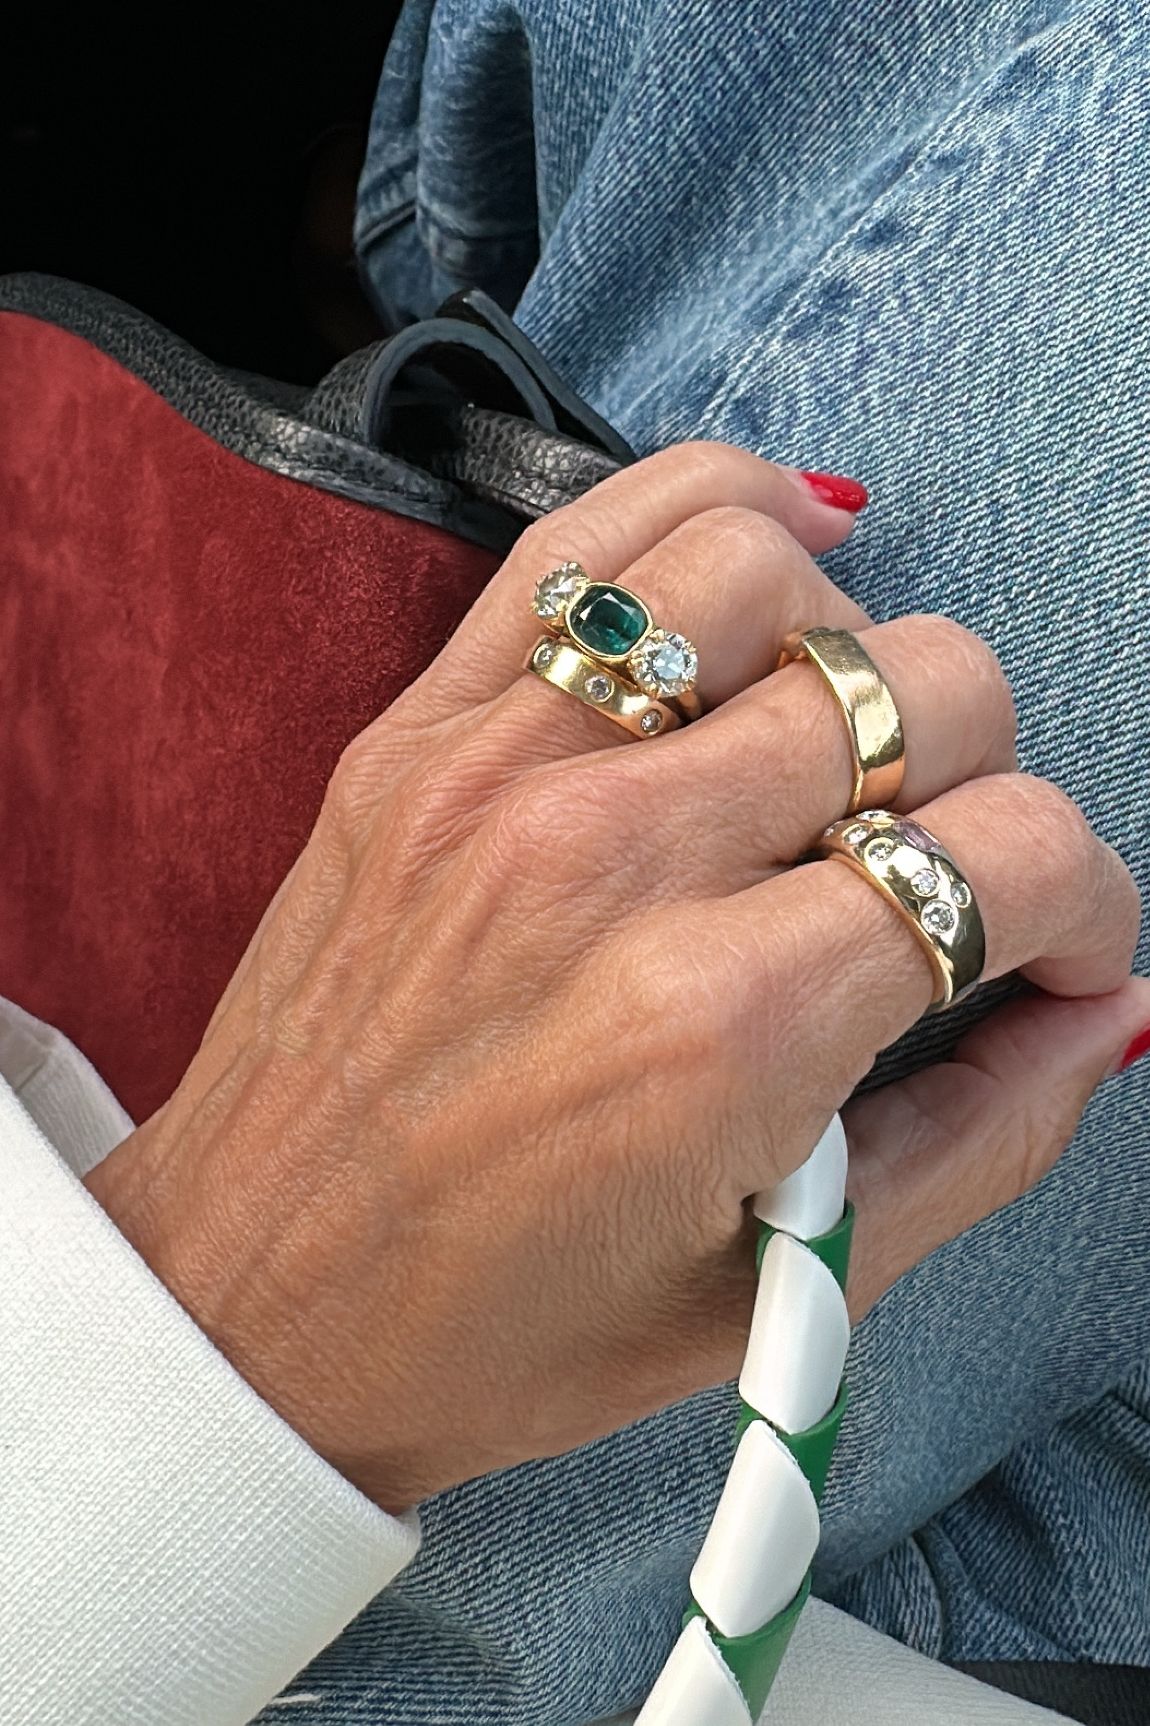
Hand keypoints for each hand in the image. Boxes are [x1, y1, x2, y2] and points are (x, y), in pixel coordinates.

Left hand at [86, 444, 1145, 1513]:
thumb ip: (980, 1141)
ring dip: (857, 644)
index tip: (1057, 944)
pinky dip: (706, 513)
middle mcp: (613, 864)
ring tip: (844, 739)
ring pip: (765, 570)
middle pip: (920, 690)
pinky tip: (769, 563)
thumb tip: (1103, 1009)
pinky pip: (585, 541)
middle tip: (944, 861)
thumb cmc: (502, 1323)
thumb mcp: (775, 1290)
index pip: (1008, 854)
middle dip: (991, 775)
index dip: (1084, 901)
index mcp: (720, 1028)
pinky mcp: (417, 731)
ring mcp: (500, 772)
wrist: (253, 1300)